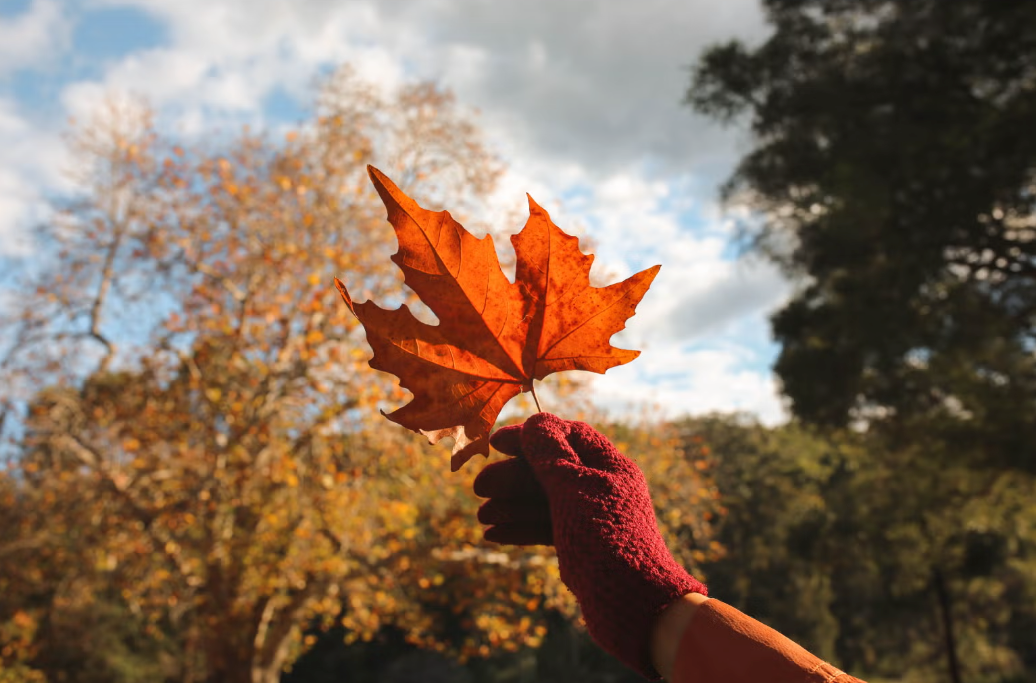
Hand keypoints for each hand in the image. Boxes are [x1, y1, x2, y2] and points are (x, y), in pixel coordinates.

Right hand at [474, 413, 706, 678]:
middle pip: (550, 470)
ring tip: (481, 517)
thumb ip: (550, 454)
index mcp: (609, 465)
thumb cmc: (604, 537)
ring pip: (545, 502)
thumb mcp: (572, 489)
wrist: (632, 603)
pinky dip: (522, 528)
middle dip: (512, 477)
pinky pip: (548, 528)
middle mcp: (602, 487)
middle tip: (478, 487)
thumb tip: (536, 421)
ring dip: (512, 505)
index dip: (529, 436)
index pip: (565, 436)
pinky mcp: (583, 545)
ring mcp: (592, 517)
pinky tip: (494, 534)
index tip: (495, 443)